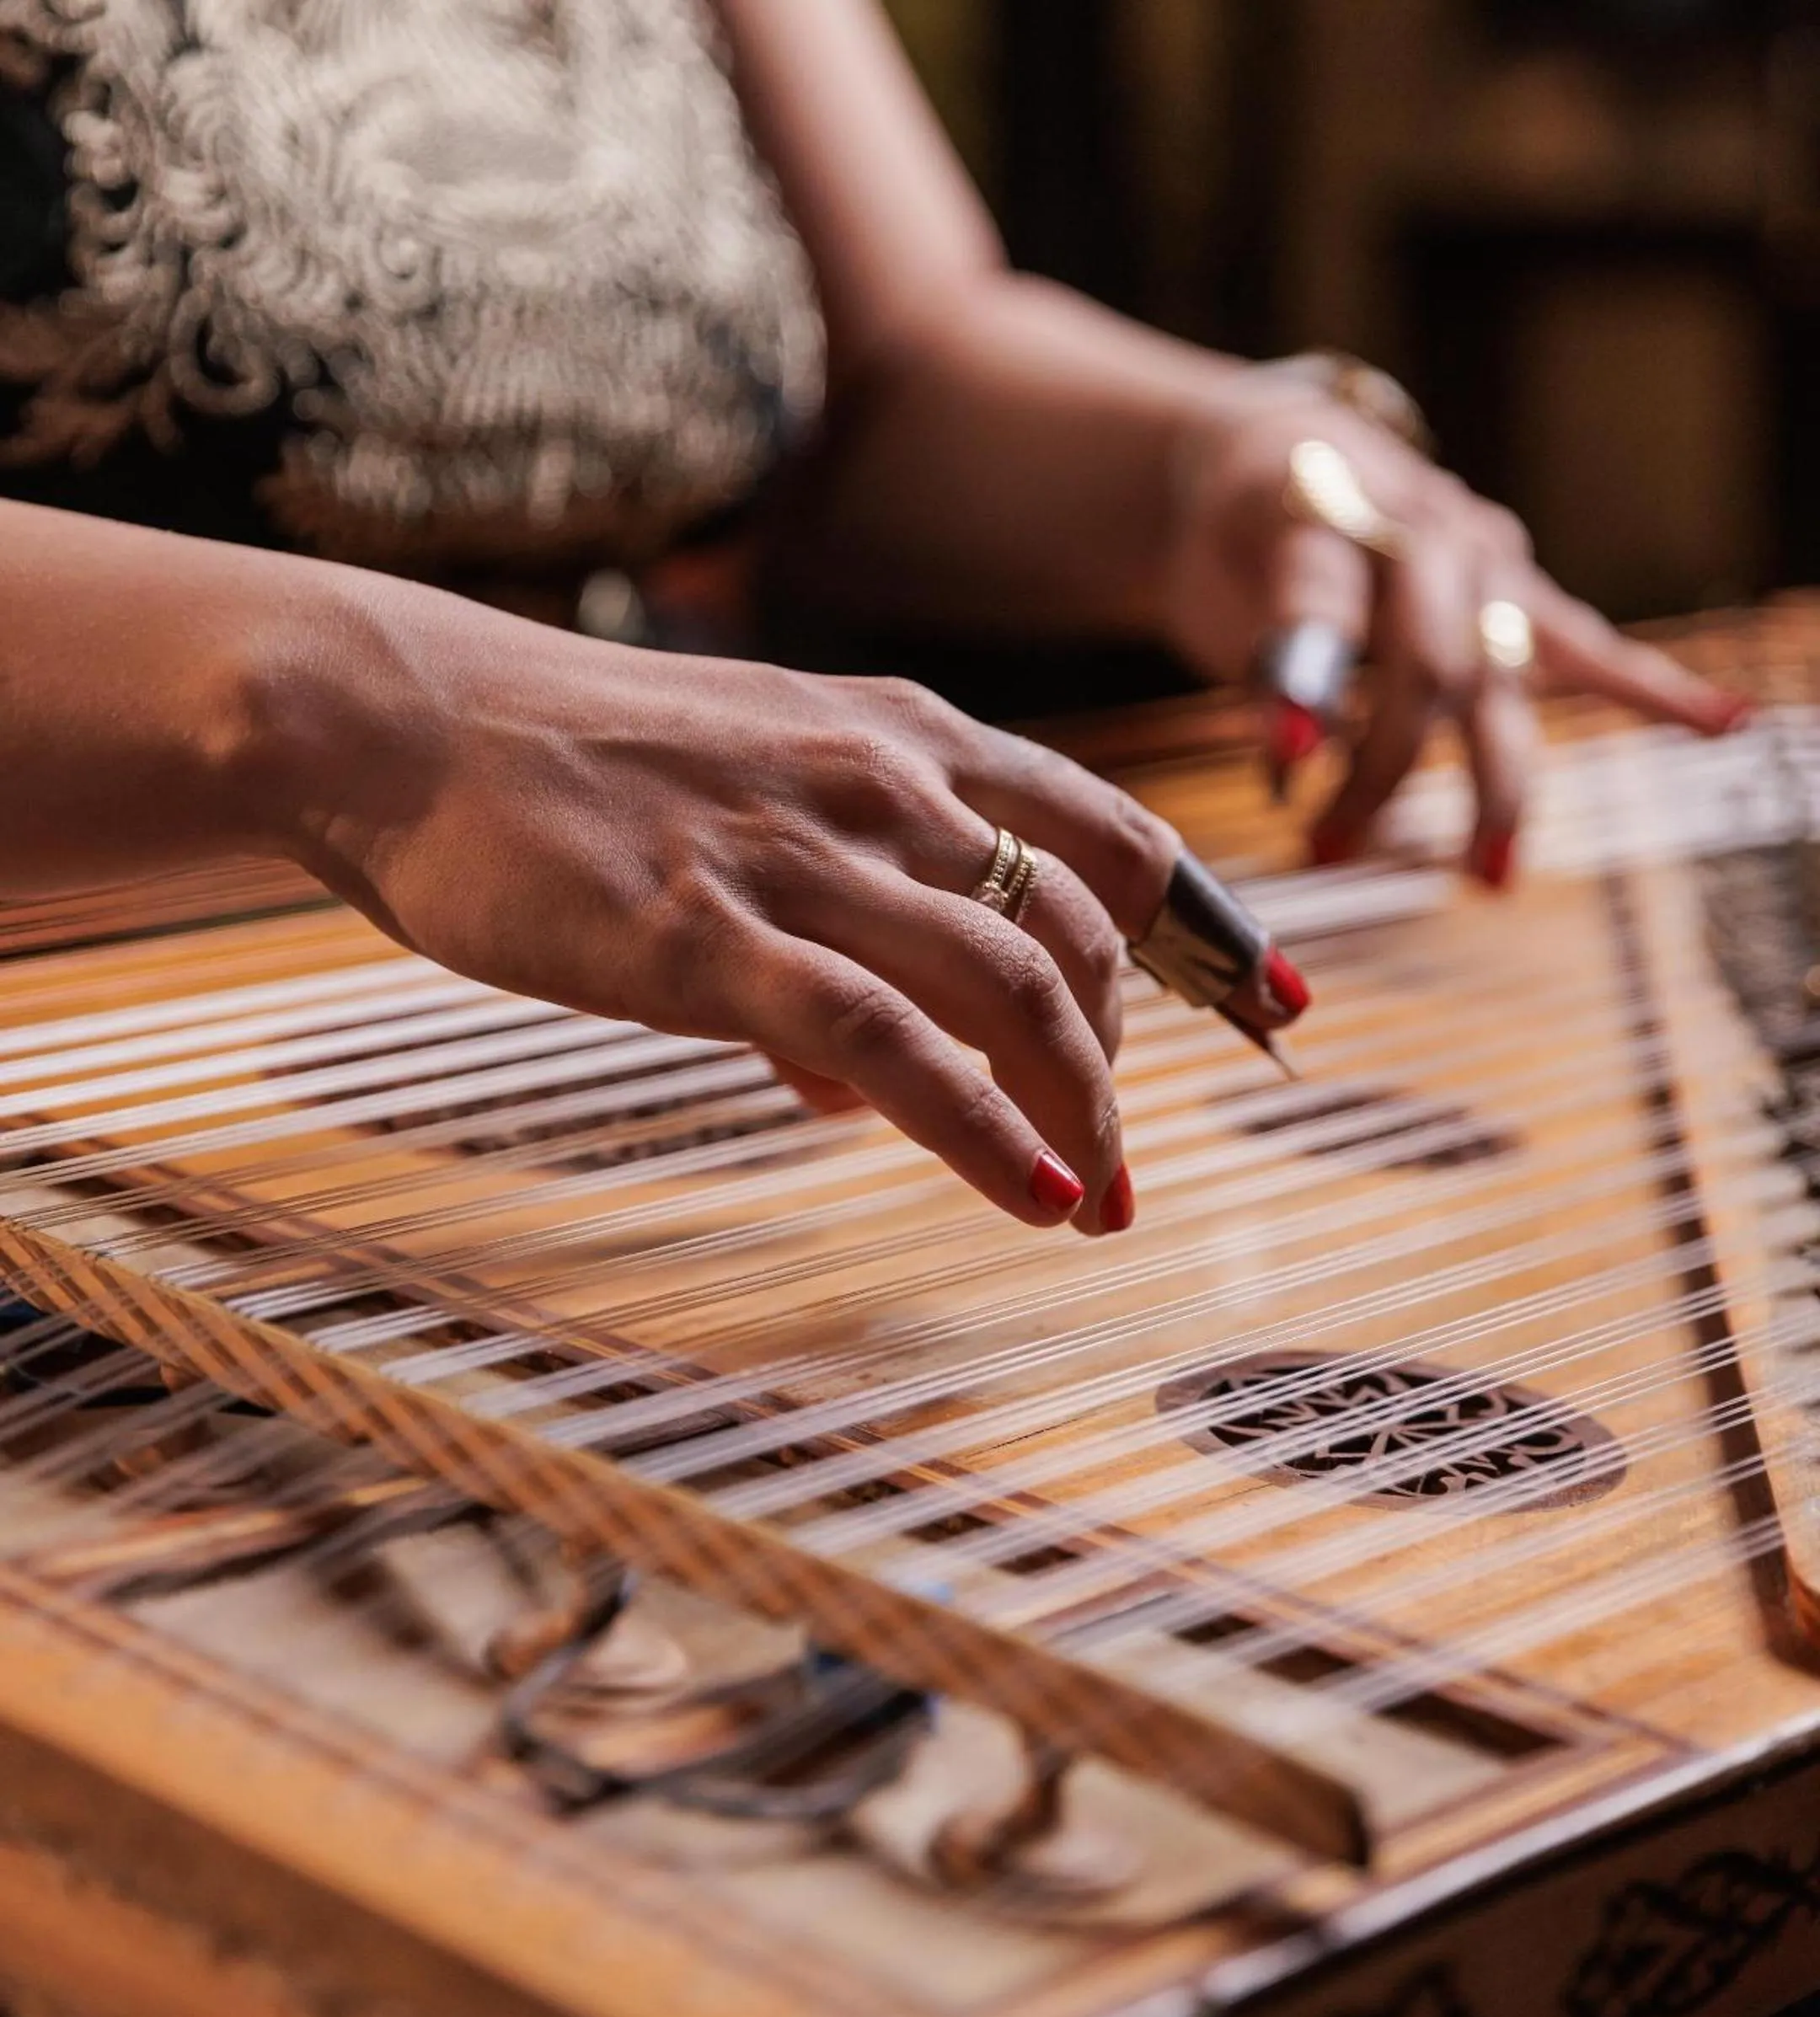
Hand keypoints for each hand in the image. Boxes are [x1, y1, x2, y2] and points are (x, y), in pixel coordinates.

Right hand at [261, 574, 1199, 1232]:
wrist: (402, 718)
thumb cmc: (565, 766)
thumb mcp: (740, 801)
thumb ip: (827, 922)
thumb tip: (856, 1082)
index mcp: (902, 736)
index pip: (1112, 831)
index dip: (1209, 926)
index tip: (1272, 1004)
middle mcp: (884, 782)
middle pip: (1084, 928)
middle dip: (1132, 1060)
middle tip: (1125, 1164)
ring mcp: (804, 858)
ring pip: (1015, 988)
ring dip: (1082, 1112)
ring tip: (1095, 1207)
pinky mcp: (715, 939)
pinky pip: (893, 1046)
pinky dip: (984, 1129)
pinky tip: (1034, 1197)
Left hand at [1155, 385, 1747, 883]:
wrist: (1282, 457)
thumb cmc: (1244, 524)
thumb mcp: (1215, 567)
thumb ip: (1264, 648)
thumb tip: (1294, 753)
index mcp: (1332, 508)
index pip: (1324, 600)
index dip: (1303, 682)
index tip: (1281, 759)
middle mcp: (1427, 533)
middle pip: (1428, 664)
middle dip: (1382, 769)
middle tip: (1329, 847)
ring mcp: (1486, 565)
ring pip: (1501, 683)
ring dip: (1495, 789)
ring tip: (1486, 874)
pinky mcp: (1519, 597)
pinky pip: (1591, 648)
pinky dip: (1656, 688)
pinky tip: (1722, 723)